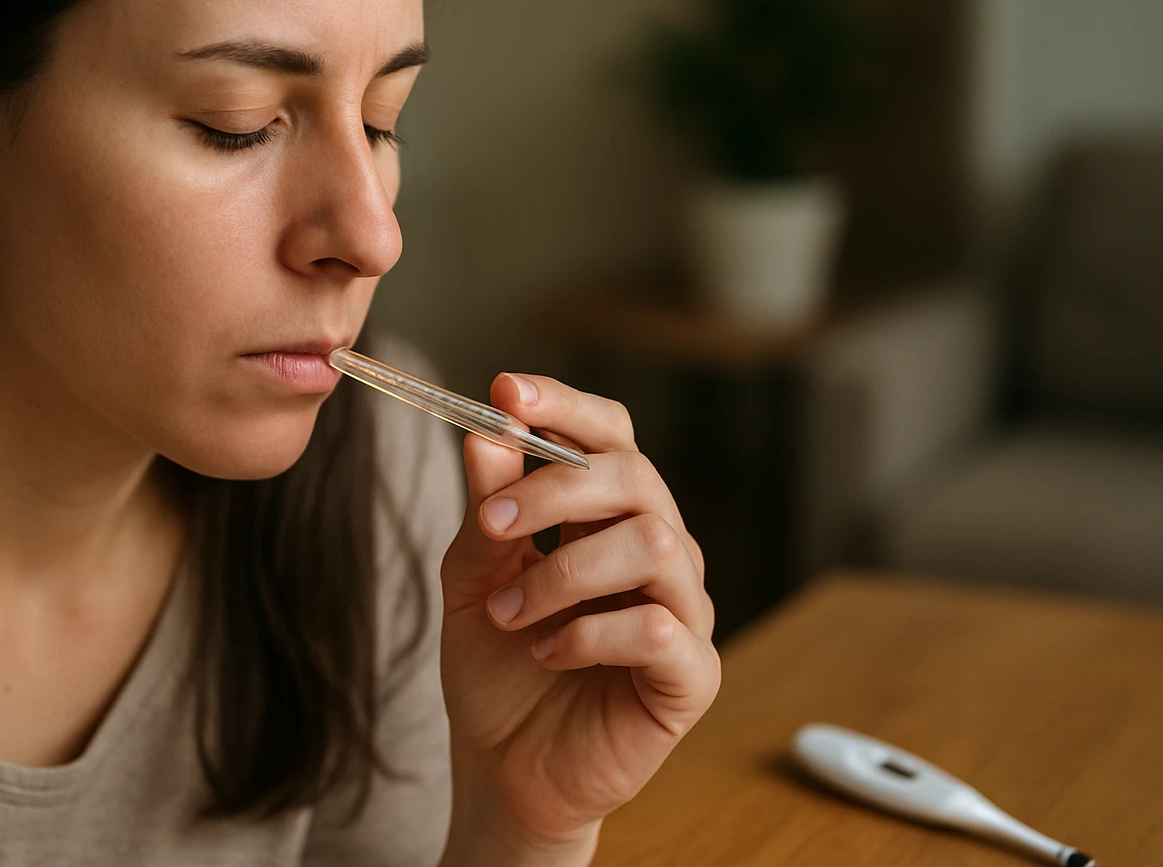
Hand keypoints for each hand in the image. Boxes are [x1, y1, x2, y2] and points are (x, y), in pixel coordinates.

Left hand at [438, 373, 719, 864]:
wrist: (504, 770)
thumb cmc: (497, 668)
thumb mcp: (471, 578)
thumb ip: (486, 509)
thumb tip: (487, 431)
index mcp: (606, 515)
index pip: (609, 435)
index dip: (565, 406)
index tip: (506, 392)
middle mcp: (656, 548)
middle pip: (635, 476)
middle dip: (556, 487)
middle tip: (492, 525)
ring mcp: (682, 609)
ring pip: (655, 544)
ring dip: (564, 571)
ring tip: (507, 612)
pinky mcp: (692, 674)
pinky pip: (660, 629)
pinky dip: (591, 633)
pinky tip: (546, 653)